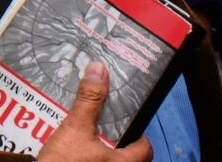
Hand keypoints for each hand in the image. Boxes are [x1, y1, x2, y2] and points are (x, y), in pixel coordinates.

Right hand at [37, 62, 152, 161]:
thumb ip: (89, 100)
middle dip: (122, 147)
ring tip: (91, 143)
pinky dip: (92, 161)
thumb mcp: (75, 128)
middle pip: (131, 161)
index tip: (133, 127)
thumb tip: (99, 69)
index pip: (145, 149)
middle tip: (109, 132)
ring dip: (105, 155)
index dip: (141, 137)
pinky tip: (78, 156)